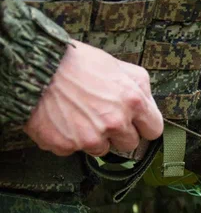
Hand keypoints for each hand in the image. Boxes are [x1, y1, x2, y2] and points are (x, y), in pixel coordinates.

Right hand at [24, 41, 163, 156]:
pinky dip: (68, 139)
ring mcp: (90, 137)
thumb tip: (149, 104)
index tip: (136, 123)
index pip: (154, 130)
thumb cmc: (76, 62)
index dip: (144, 126)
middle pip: (130, 144)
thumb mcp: (116, 64)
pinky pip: (74, 150)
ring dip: (93, 137)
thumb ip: (139, 86)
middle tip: (101, 115)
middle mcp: (115, 123)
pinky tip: (62, 119)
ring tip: (78, 114)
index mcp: (132, 101)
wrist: (34, 66)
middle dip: (119, 133)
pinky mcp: (67, 146)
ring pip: (102, 149)